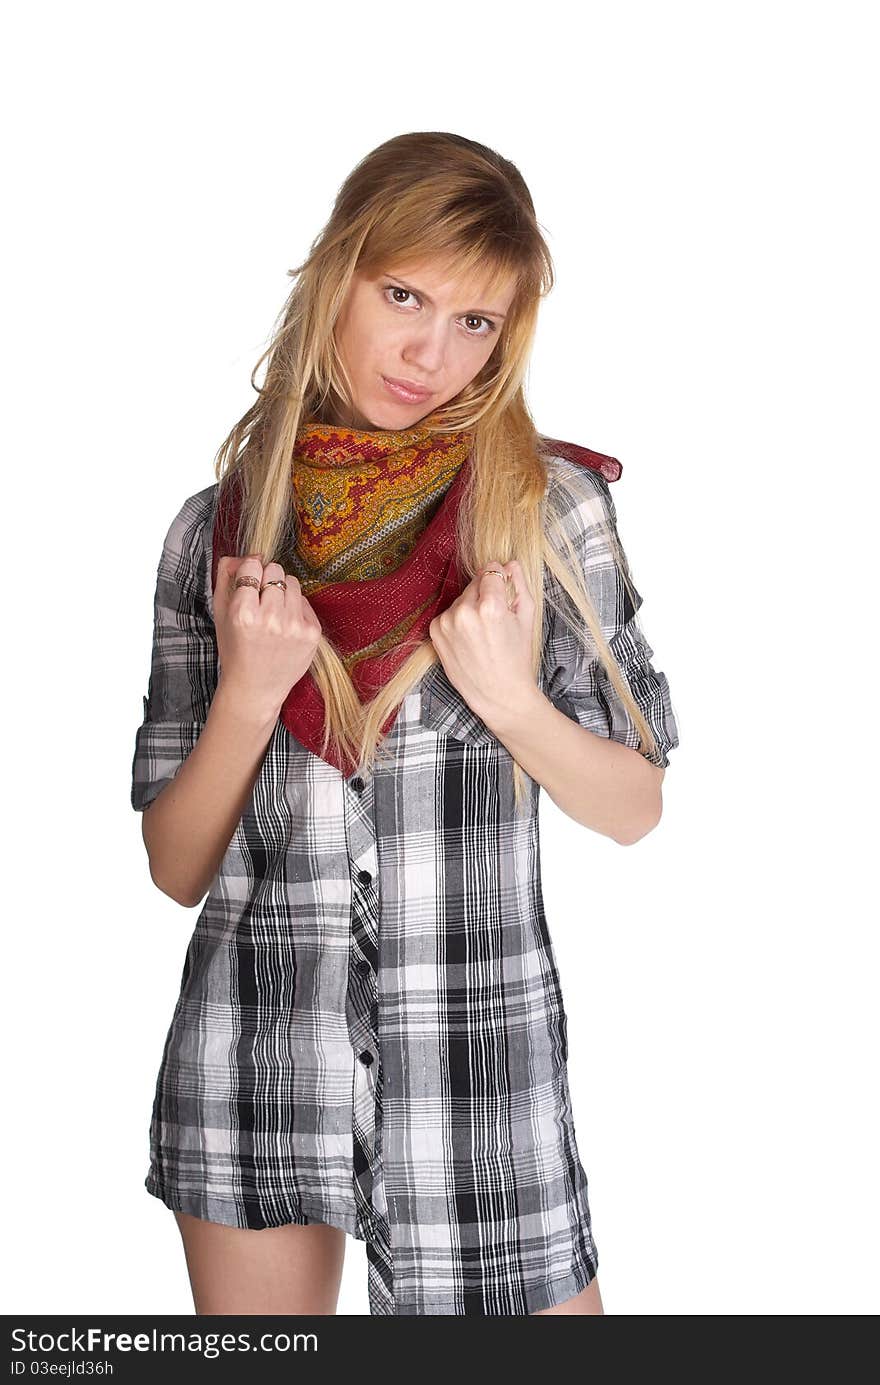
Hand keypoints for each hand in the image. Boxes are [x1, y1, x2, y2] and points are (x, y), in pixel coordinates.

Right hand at [213, 554, 322, 721]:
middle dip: (267, 580)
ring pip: (292, 581)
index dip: (249, 573)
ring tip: (273, 613)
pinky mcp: (312, 633)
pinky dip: (295, 607)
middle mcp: (271, 619)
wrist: (255, 688)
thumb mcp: (220, 613)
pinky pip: (304, 600)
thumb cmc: (235, 649)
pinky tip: (285, 626)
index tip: (248, 586)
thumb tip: (251, 554)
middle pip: (275, 570)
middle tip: (260, 602)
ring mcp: (294, 626)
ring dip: (282, 591)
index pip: (253, 565)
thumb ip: (227, 576)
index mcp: (243, 613)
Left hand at [427, 560, 537, 723]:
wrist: (498, 694)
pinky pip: (448, 614)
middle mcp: (464, 612)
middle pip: (475, 584)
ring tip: (482, 633)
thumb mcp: (527, 618)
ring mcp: (447, 622)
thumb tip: (510, 564)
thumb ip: (518, 585)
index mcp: (490, 606)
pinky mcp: (435, 631)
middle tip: (495, 620)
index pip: (490, 571)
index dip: (499, 577)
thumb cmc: (517, 657)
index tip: (502, 587)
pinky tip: (469, 639)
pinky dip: (457, 621)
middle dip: (485, 595)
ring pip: (461, 599)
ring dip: (470, 608)